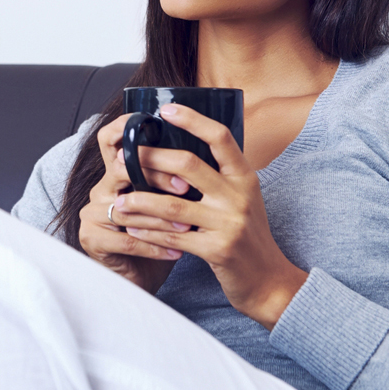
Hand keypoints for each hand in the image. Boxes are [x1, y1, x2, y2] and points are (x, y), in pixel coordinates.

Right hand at [80, 113, 189, 293]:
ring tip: (189, 227)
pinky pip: (126, 238)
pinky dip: (154, 246)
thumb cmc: (160, 234)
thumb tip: (206, 150)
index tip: (161, 126)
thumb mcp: (168, 201)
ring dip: (161, 218)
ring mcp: (91, 213)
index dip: (127, 128)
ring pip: (128, 208)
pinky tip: (176, 251)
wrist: (142, 277)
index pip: (111, 139)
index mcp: (115, 172)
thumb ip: (174, 176)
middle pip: (122, 169)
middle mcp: (100, 188)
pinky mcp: (91, 238)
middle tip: (187, 189)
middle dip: (157, 177)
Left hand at [110, 104, 308, 329]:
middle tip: (125, 157)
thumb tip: (179, 149)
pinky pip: (173, 238)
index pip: (220, 137)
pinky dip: (149, 232)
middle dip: (151, 159)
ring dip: (141, 201)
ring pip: (173, 205)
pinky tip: (132, 228)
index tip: (166, 109)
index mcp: (245, 177)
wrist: (268, 280)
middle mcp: (239, 196)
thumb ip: (219, 176)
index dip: (193, 120)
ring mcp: (229, 223)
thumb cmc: (248, 234)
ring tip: (120, 200)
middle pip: (188, 165)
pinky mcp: (217, 250)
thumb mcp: (242, 198)